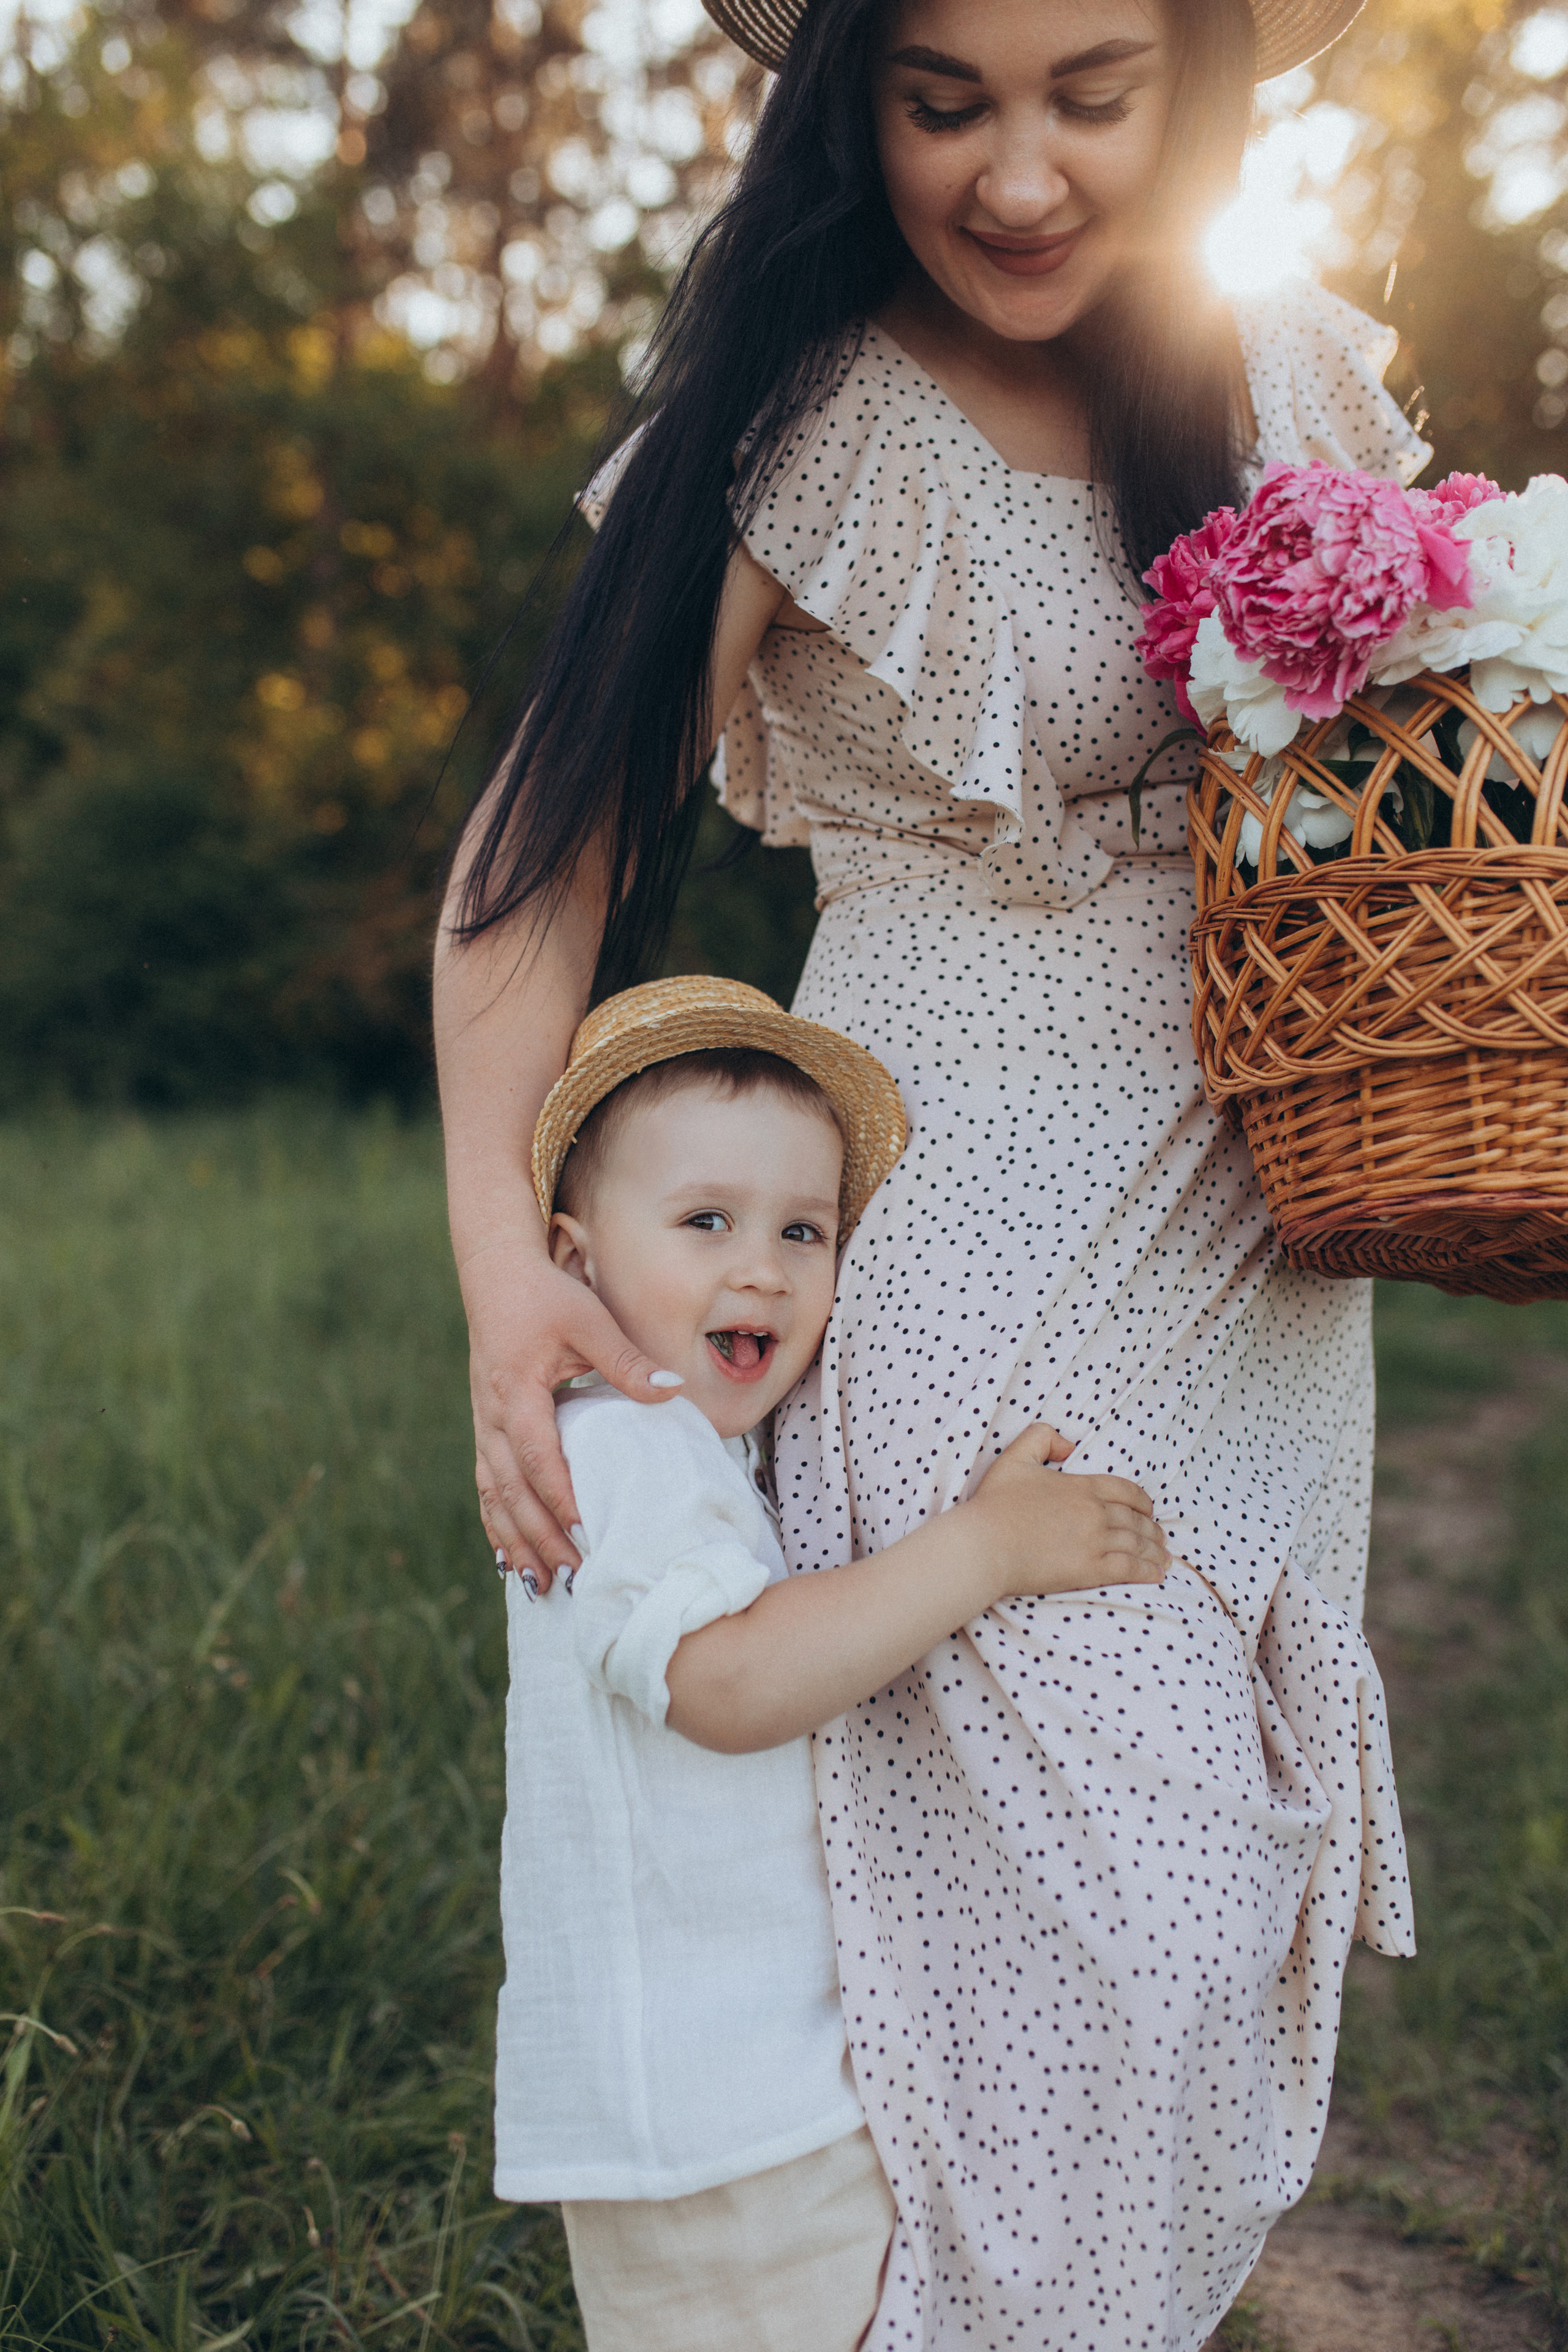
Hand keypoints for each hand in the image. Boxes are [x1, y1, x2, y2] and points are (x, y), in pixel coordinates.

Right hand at [463, 1236, 679, 1592]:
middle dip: (539, 1536)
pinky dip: (498, 1523)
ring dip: (516, 1540)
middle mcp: (494, 1416)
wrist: (496, 1277)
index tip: (583, 1529)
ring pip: (494, 1495)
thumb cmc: (545, 1296)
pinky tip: (510, 1557)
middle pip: (511, 1489)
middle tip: (571, 1575)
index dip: (559, 1495)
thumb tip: (671, 1390)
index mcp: (517, 1391)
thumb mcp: (590, 1320)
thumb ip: (626, 1360)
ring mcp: (484, 1425)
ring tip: (540, 1586)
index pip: (538, 1454)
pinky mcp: (486, 1428)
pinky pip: (487, 1485)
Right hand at [965, 1425, 1169, 1599]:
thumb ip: (1042, 1437)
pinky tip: (1156, 1574)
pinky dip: (1147, 1571)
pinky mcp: (1089, 1569)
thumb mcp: (1015, 1456)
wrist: (985, 1545)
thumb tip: (1070, 1446)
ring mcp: (1094, 1541)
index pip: (1126, 1491)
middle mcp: (1094, 1512)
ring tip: (1162, 1558)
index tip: (1148, 1511)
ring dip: (1154, 1551)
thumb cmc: (995, 1504)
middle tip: (1159, 1538)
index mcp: (1081, 1486)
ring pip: (1137, 1544)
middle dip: (1152, 1529)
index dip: (1142, 1502)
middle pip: (1136, 1520)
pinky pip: (1129, 1569)